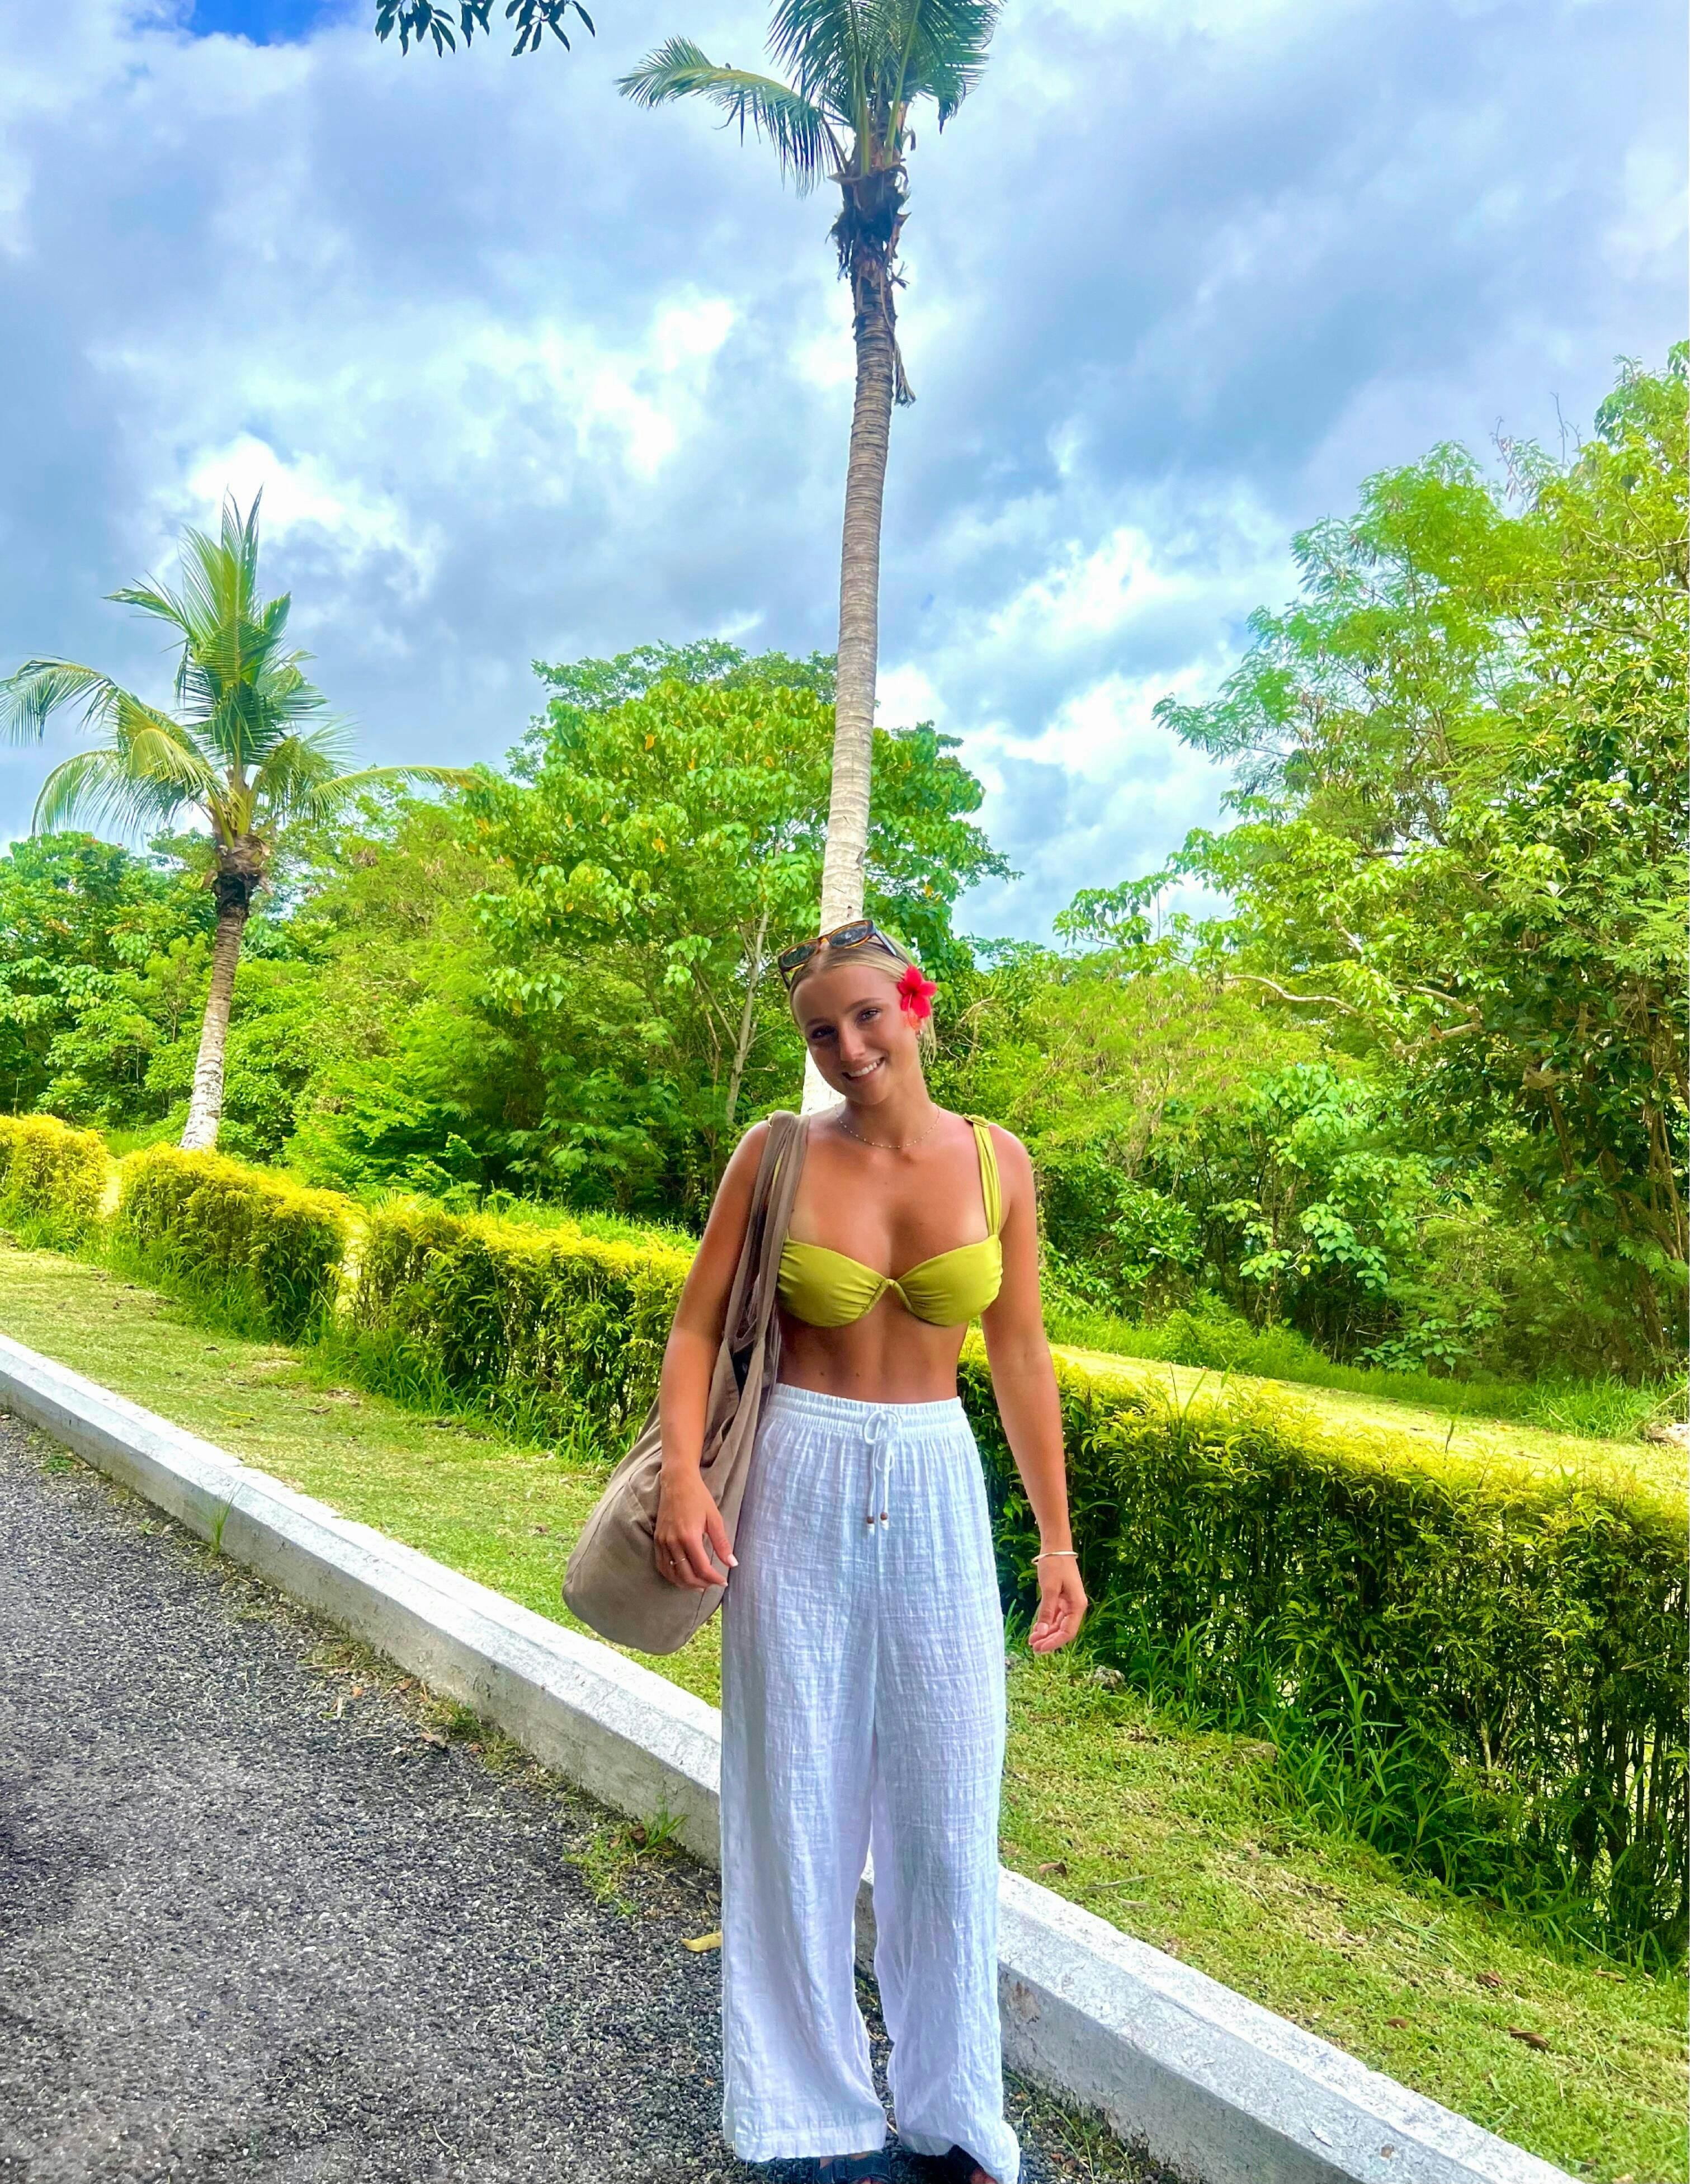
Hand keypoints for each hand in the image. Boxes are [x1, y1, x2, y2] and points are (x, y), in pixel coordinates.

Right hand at [654, 1466, 736, 1590]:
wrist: (677, 1482)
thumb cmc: (698, 1497)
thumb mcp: (714, 1518)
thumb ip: (722, 1543)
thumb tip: (732, 1563)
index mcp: (689, 1537)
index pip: (702, 1568)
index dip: (714, 1579)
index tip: (723, 1581)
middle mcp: (673, 1542)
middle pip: (686, 1575)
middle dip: (702, 1584)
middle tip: (713, 1584)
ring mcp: (662, 1542)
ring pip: (672, 1574)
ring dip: (686, 1583)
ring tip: (699, 1584)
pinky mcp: (657, 1540)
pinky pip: (662, 1565)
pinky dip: (672, 1575)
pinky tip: (682, 1576)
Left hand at [1028, 1553, 1085, 1652]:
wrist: (1056, 1547)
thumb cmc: (1054, 1565)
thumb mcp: (1049, 1588)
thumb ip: (1046, 1611)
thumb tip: (1041, 1633)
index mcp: (1077, 1605)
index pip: (1068, 1632)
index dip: (1054, 1642)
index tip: (1040, 1649)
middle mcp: (1075, 1607)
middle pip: (1063, 1630)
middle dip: (1049, 1640)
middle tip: (1033, 1648)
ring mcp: (1069, 1603)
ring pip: (1058, 1625)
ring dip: (1046, 1633)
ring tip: (1031, 1641)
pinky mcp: (1061, 1599)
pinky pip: (1054, 1617)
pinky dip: (1045, 1624)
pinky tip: (1035, 1630)